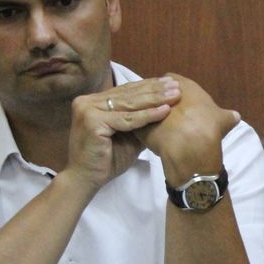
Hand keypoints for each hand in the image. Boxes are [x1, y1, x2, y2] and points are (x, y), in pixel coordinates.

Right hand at [63, 77, 177, 189]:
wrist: (86, 180)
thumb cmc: (107, 160)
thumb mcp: (128, 135)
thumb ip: (140, 120)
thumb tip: (166, 106)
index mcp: (94, 101)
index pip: (126, 91)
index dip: (149, 86)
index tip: (172, 83)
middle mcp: (88, 101)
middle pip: (128, 94)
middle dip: (155, 90)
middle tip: (177, 85)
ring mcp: (88, 109)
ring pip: (129, 104)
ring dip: (155, 99)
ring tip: (175, 95)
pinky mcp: (91, 120)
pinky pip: (127, 119)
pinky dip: (148, 115)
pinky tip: (165, 111)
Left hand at [140, 73, 239, 178]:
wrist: (193, 147)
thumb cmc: (209, 128)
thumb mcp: (223, 120)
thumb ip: (228, 116)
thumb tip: (236, 116)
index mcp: (183, 86)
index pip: (171, 79)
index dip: (171, 88)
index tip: (173, 98)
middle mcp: (163, 93)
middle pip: (153, 90)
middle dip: (154, 98)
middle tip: (159, 110)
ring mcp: (149, 108)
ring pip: (142, 105)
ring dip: (144, 111)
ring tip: (148, 121)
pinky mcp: (140, 124)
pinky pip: (136, 123)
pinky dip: (138, 127)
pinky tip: (142, 134)